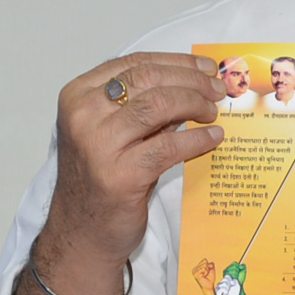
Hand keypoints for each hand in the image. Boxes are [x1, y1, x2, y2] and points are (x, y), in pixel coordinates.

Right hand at [31, 53, 222, 294]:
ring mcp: (99, 145)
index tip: (204, 68)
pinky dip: (197, 139)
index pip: (134, 64)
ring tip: (212, 112)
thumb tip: (192, 82)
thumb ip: (140, 105)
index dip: (176, 62)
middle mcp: (83, 116)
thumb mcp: (111, 131)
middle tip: (216, 90)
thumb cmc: (100, 178)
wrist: (81, 232)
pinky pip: (170, 145)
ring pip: (160, 105)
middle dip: (191, 80)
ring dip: (195, 104)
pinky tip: (212, 138)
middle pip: (148, 79)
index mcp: (77, 96)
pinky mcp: (121, 175)